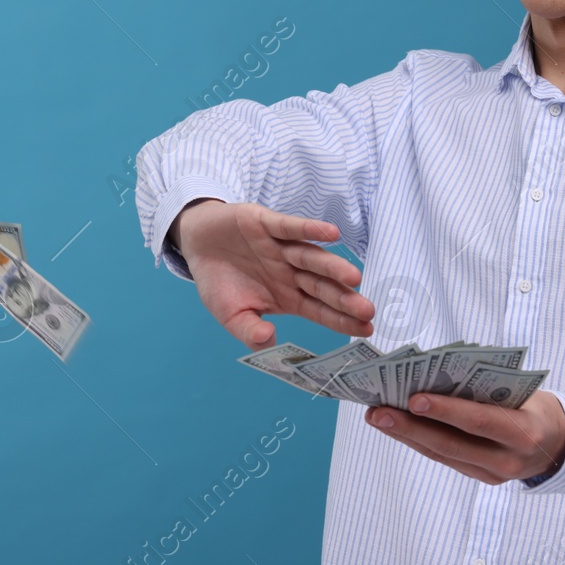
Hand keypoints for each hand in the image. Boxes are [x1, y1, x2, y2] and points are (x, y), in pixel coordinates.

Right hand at [171, 199, 373, 347]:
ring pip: (310, 257)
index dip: (342, 320)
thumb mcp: (230, 315)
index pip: (319, 310)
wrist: (197, 244)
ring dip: (331, 266)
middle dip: (344, 297)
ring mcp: (279, 248)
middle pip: (321, 285)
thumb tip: (268, 340)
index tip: (366, 329)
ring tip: (353, 277)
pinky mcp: (265, 224)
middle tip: (367, 308)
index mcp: (287, 296)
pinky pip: (289, 226)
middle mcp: (290, 272)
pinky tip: (331, 233)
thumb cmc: (219, 281)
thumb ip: (249, 331)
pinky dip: (309, 228)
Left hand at [364, 390, 564, 483]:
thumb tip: (431, 373)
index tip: (413, 398)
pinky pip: (446, 459)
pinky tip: (397, 427)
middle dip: (411, 428)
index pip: (479, 421)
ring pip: (442, 454)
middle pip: (451, 444)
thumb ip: (484, 387)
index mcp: (523, 431)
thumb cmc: (533, 404)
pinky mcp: (482, 478)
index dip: (445, 411)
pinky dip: (419, 441)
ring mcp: (493, 474)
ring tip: (378, 417)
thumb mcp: (520, 391)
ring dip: (406, 436)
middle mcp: (508, 459)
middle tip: (378, 411)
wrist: (560, 443)